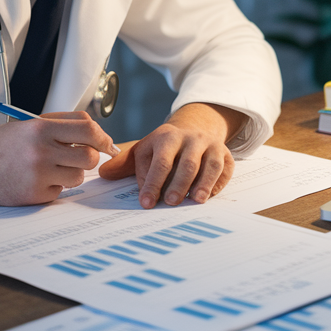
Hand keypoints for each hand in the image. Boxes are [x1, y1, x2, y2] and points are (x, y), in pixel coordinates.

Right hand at [0, 111, 118, 204]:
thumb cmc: (0, 144)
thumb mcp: (28, 124)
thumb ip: (63, 124)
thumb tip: (98, 135)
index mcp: (40, 128)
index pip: (88, 128)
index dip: (103, 137)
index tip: (106, 144)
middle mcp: (41, 151)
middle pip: (89, 156)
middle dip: (88, 157)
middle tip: (76, 157)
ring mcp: (38, 175)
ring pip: (78, 177)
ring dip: (72, 174)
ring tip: (52, 168)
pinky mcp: (34, 195)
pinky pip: (60, 192)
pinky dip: (53, 187)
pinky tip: (35, 180)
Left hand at [99, 103, 246, 208]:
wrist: (196, 127)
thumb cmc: (165, 146)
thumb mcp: (144, 150)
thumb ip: (124, 164)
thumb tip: (103, 174)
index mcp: (166, 137)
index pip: (161, 161)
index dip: (153, 182)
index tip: (146, 202)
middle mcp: (191, 139)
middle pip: (187, 163)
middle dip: (179, 184)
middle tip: (170, 202)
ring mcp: (211, 146)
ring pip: (211, 164)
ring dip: (204, 183)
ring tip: (195, 201)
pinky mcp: (226, 154)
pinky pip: (226, 169)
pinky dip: (219, 182)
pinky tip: (209, 195)